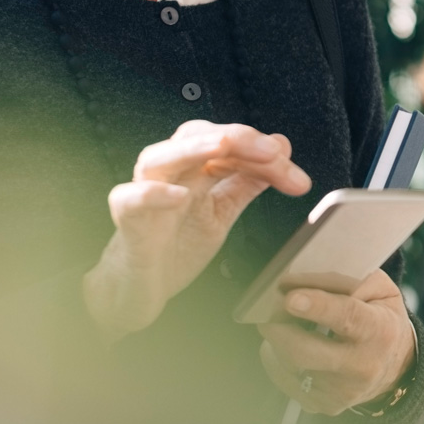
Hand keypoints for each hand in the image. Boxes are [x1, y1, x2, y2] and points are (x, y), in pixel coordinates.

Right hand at [83, 121, 312, 342]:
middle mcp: (170, 174)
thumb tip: (281, 148)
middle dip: (238, 138)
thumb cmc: (176, 243)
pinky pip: (129, 198)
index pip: (228, 143)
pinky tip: (179, 196)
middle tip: (273, 153)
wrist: (142, 288)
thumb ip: (247, 181)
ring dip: (193, 148)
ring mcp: (145, 194)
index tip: (296, 176)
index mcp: (193, 168)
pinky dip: (152, 193)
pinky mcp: (127, 221)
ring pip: (160, 156)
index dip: (263, 152)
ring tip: (225, 146)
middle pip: (196, 136)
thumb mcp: (222, 211)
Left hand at [257, 270, 416, 415]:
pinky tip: (284, 347)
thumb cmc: (383, 321)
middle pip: (306, 352)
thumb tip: (298, 282)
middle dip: (279, 329)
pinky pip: (286, 382)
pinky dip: (277, 360)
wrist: (397, 369)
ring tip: (279, 324)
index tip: (289, 297)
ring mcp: (342, 391)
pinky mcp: (325, 406)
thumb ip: (346, 281)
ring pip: (291, 366)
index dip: (317, 307)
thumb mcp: (380, 291)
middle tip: (267, 309)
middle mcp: (362, 366)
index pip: (347, 318)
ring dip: (276, 342)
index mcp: (379, 331)